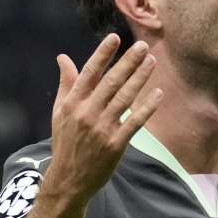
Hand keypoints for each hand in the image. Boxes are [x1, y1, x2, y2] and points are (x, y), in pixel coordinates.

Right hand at [45, 34, 163, 203]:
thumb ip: (66, 84)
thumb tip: (63, 58)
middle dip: (128, 62)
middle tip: (143, 46)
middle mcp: (87, 113)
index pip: (89, 73)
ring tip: (152, 62)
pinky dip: (147, 107)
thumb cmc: (65, 142)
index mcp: (73, 103)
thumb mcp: (60, 112)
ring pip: (125, 98)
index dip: (103, 54)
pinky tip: (158, 93)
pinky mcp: (116, 144)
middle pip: (111, 82)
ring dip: (140, 79)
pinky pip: (135, 121)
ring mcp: (102, 128)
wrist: (68, 179)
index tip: (115, 38)